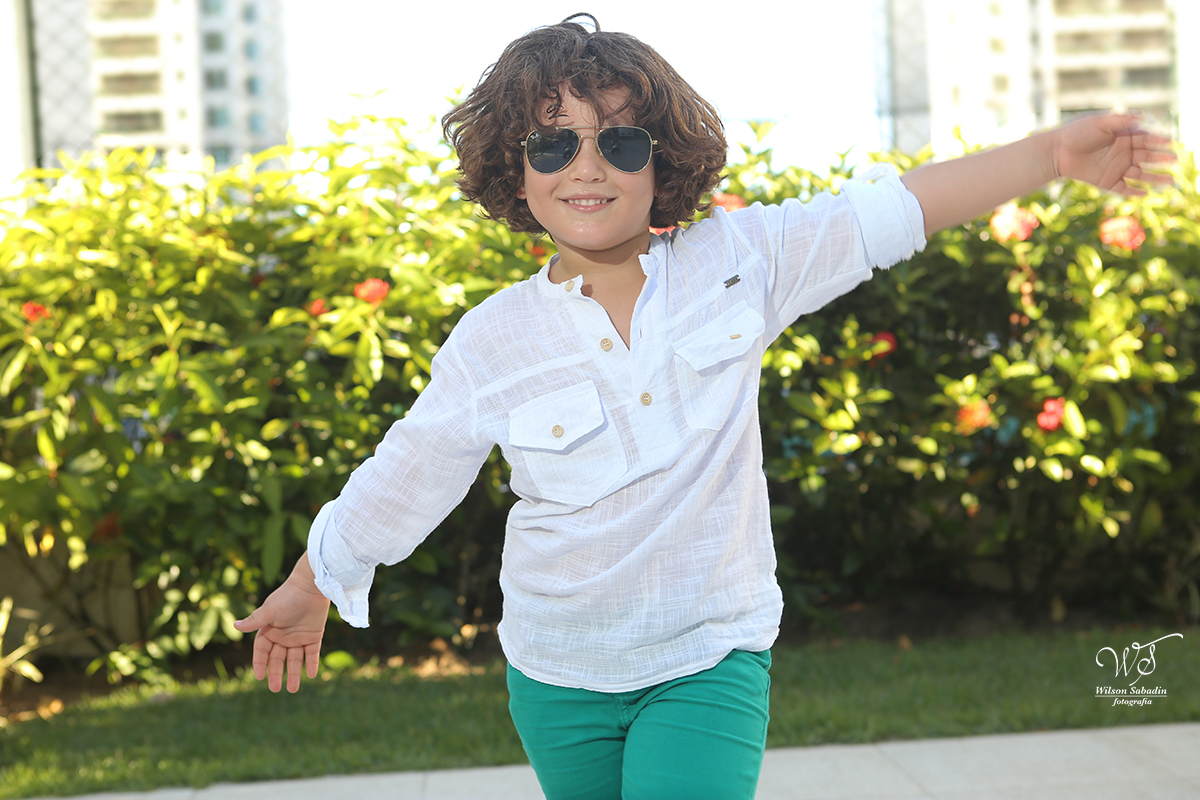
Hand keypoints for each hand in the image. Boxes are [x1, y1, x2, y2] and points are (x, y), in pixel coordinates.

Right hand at [233, 552, 330, 692]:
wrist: (311, 586)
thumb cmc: (288, 597)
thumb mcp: (270, 611)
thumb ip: (255, 621)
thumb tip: (235, 625)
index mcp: (269, 630)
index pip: (262, 651)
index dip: (260, 663)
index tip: (259, 677)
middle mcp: (283, 636)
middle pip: (278, 659)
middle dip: (276, 673)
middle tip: (275, 689)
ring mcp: (298, 636)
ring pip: (295, 659)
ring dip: (294, 673)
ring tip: (292, 689)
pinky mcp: (314, 635)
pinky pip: (312, 653)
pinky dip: (312, 664)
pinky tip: (312, 675)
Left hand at [1053, 113, 1175, 195]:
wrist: (1056, 151)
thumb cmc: (1077, 133)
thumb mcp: (1100, 122)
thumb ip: (1120, 119)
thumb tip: (1142, 116)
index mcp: (1124, 137)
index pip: (1147, 139)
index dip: (1159, 141)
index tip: (1171, 142)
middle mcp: (1123, 153)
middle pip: (1148, 157)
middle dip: (1162, 159)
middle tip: (1176, 160)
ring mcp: (1116, 168)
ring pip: (1141, 174)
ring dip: (1156, 178)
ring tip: (1171, 181)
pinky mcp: (1106, 181)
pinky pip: (1124, 189)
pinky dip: (1134, 192)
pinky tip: (1146, 194)